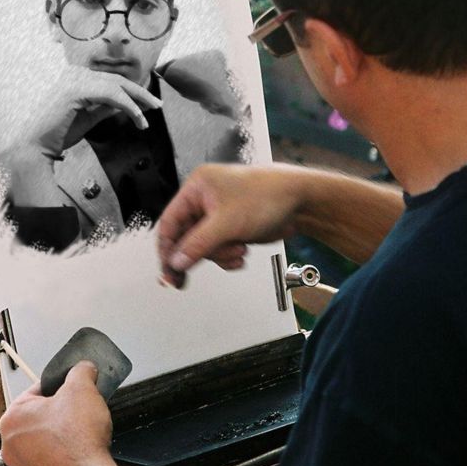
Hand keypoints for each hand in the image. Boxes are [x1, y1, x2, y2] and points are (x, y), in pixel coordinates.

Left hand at [0, 361, 119, 465]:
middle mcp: (9, 443)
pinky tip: (76, 451)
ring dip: (59, 433)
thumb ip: (80, 371)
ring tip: (78, 432)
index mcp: (12, 416)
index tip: (73, 392)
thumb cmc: (79, 440)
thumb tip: (83, 368)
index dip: (61, 388)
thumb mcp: (83, 388)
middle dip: (59, 411)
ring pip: (42, 438)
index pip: (38, 390)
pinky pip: (47, 458)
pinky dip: (60, 453)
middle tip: (78, 412)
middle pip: (39, 415)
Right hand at [30, 66, 162, 155]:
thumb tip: (126, 105)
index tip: (149, 103)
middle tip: (157, 105)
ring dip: (137, 101)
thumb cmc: (60, 133)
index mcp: (76, 76)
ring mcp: (75, 79)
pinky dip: (128, 106)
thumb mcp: (89, 117)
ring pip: (117, 86)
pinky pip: (111, 95)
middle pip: (117, 80)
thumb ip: (106, 108)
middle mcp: (75, 72)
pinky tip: (138, 118)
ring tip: (149, 115)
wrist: (37, 145)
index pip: (111, 80)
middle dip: (140, 93)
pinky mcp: (76, 90)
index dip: (133, 91)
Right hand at [157, 163, 303, 286]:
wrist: (299, 201)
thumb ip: (198, 244)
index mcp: (197, 187)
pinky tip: (241, 252)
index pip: (169, 221)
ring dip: (220, 254)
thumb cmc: (268, 195)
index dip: (167, 248)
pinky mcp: (231, 227)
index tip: (168, 271)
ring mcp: (218, 214)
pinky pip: (219, 249)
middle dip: (200, 253)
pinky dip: (228, 255)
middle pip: (186, 238)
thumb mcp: (226, 223)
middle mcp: (204, 199)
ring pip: (203, 247)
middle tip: (187, 277)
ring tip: (238, 250)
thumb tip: (176, 262)